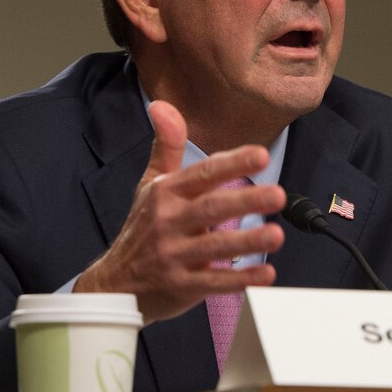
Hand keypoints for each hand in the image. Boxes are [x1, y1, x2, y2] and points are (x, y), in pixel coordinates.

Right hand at [73, 100, 285, 321]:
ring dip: (247, 241)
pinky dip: (241, 280)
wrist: (114, 286)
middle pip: (211, 208)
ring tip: (276, 235)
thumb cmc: (142, 228)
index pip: (202, 174)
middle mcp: (169, 222)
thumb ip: (167, 145)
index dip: (232, 163)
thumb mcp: (151, 184)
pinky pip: (214, 283)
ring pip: (214, 247)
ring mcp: (174, 255)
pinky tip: (266, 273)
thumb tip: (161, 105)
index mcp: (167, 193)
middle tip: (277, 195)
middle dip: (245, 201)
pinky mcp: (182, 286)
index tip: (261, 155)